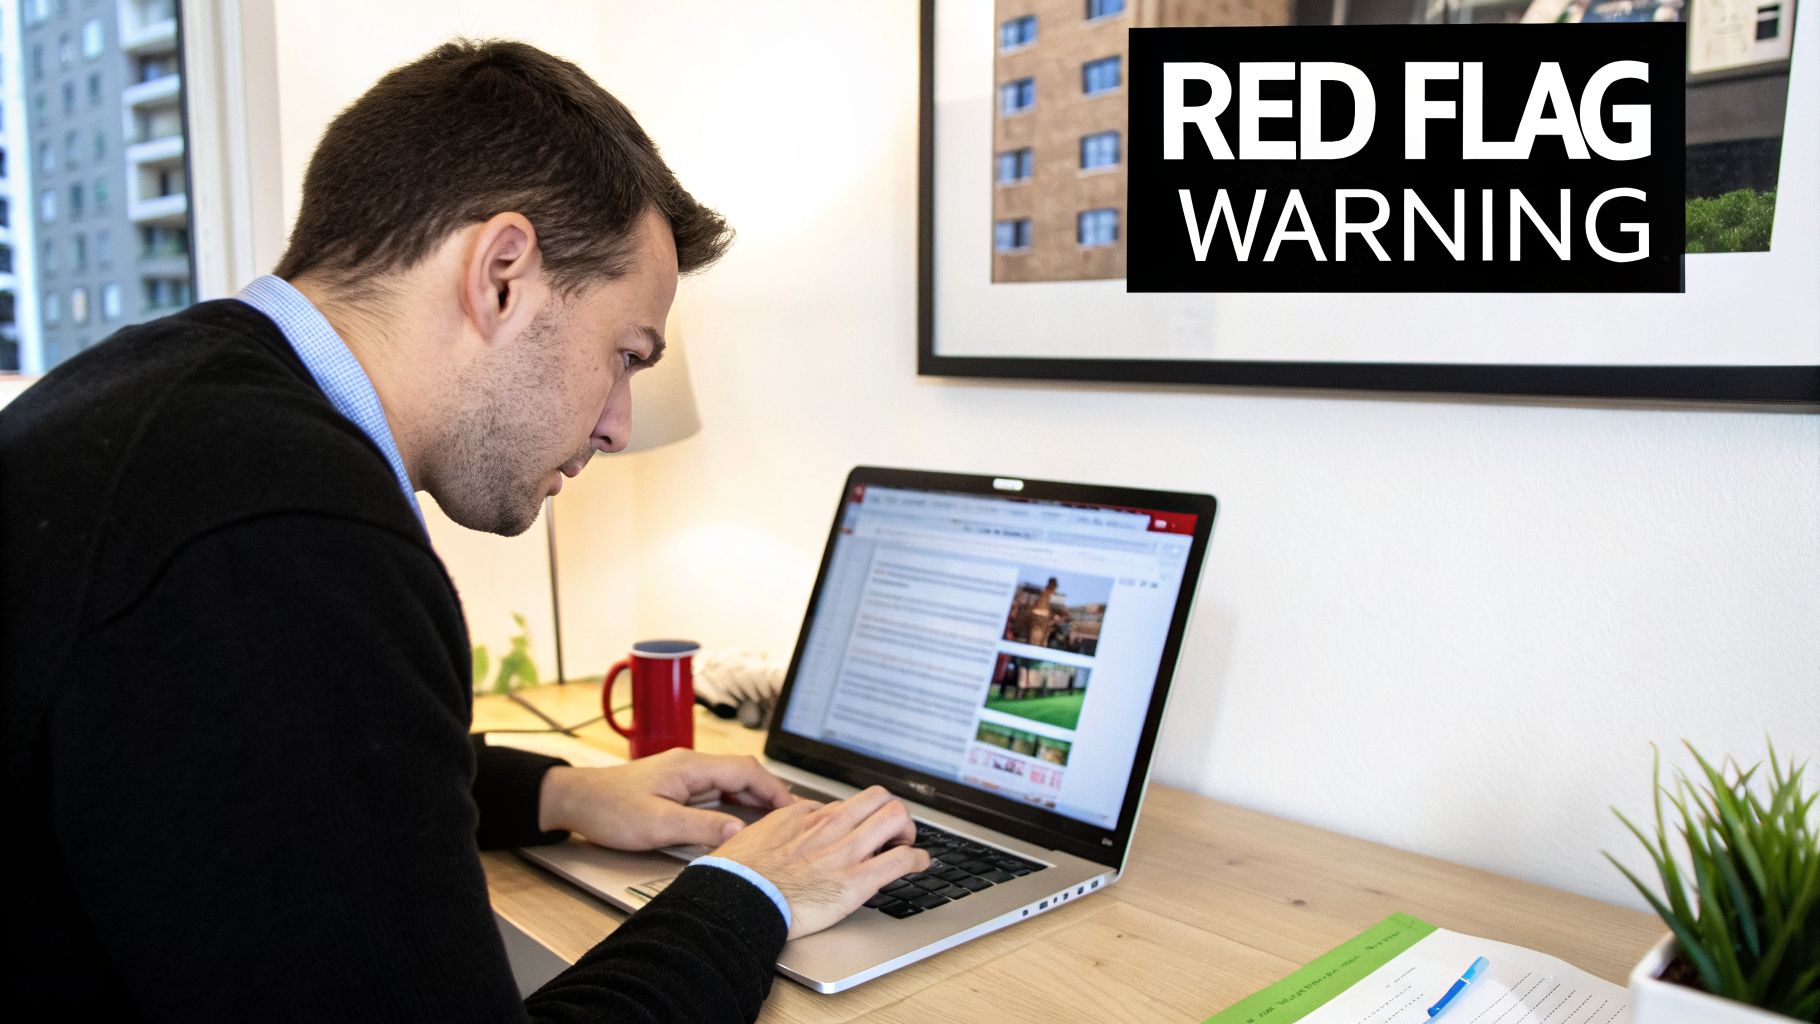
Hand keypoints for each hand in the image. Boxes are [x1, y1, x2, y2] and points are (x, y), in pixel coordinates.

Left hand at [536, 749, 794, 849]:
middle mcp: (691, 764)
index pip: (746, 770)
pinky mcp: (675, 785)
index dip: (774, 789)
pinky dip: (734, 802)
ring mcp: (683, 773)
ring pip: (730, 781)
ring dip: (753, 798)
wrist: (574, 800)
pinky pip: (715, 790)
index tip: (793, 810)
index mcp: (691, 766)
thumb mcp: (657, 825)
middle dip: (770, 794)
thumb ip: (702, 828)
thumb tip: (741, 832)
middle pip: (742, 773)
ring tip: (775, 821)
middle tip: (792, 818)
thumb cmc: (609, 810)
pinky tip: (740, 819)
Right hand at [709, 785, 929, 938]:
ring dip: (909, 830)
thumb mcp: (759, 832)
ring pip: (896, 817)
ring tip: (907, 843)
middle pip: (880, 798)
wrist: (738, 901)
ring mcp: (846, 852)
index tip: (863, 829)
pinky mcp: (856, 881)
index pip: (849, 804)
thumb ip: (784, 824)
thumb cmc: (741, 874)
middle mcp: (831, 827)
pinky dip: (918, 859)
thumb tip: (798, 820)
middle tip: (893, 832)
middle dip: (893, 812)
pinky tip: (920, 864)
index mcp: (807, 816)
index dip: (860, 818)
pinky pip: (901, 859)